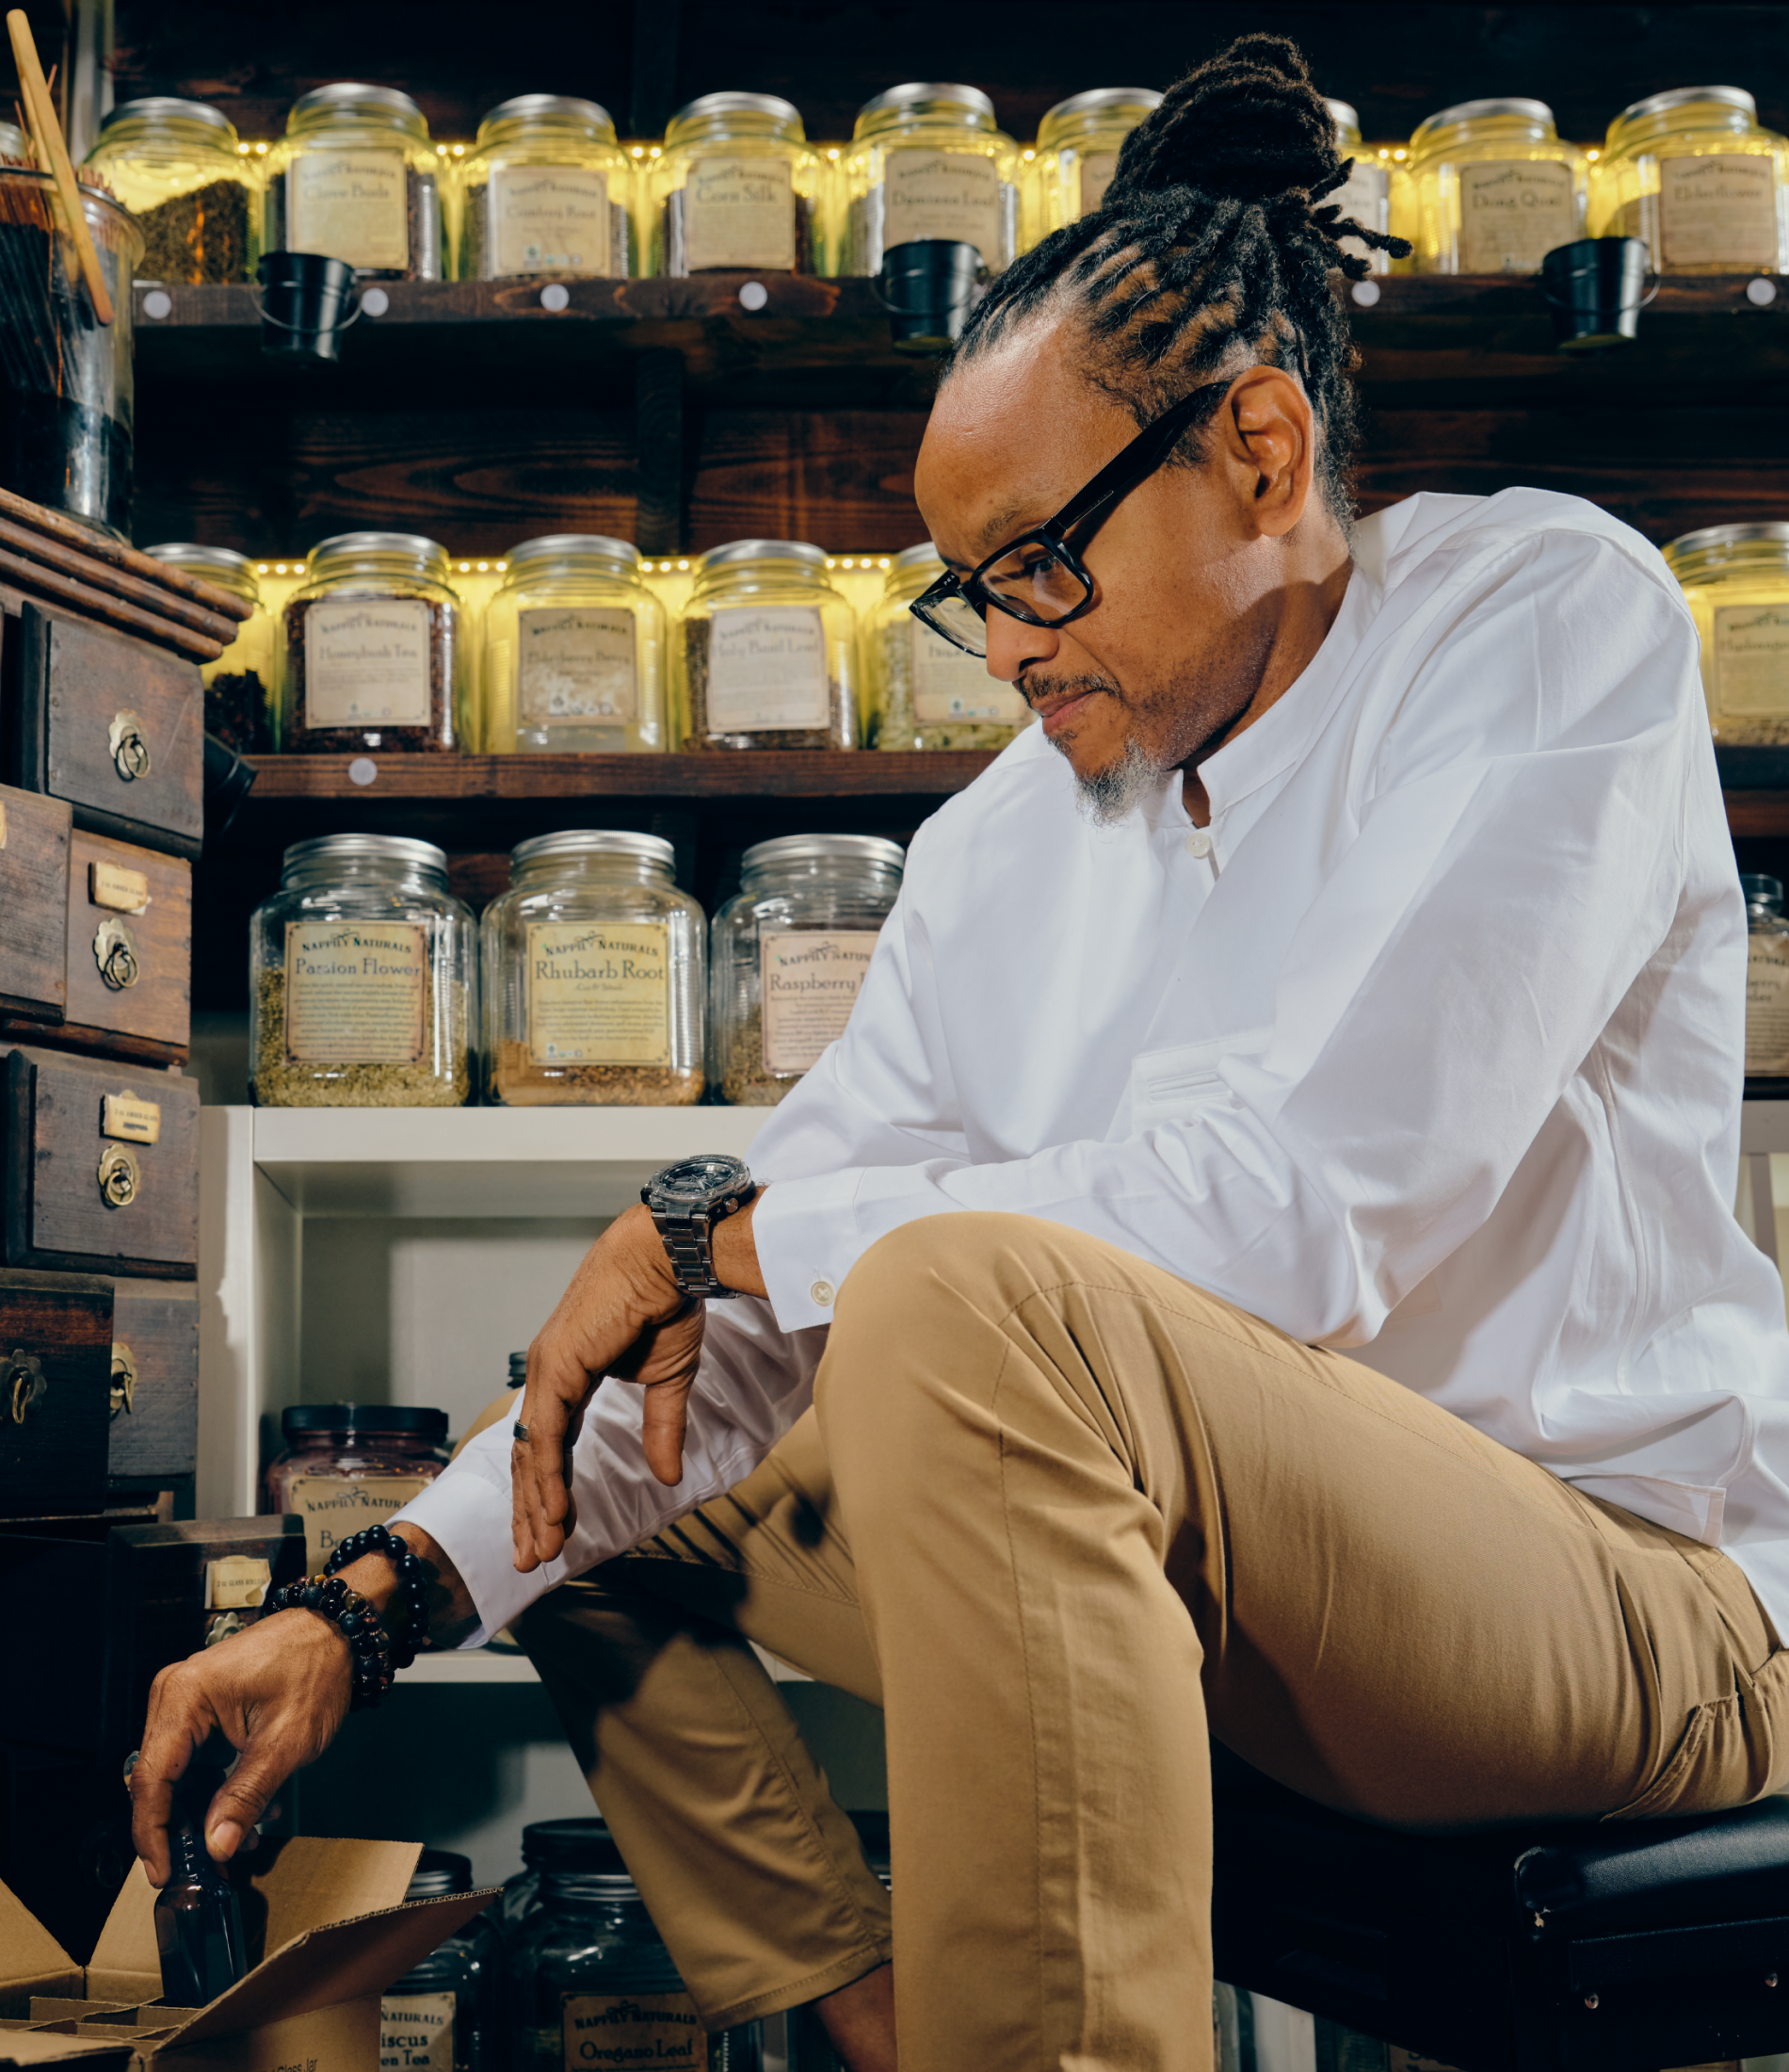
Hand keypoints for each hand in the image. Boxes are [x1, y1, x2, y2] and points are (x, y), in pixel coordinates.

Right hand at [130, 1609, 349, 1884]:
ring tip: (239, 1842)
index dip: (153, 1834)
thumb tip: (216, 1845)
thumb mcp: (286, 1740)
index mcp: (185, 1696)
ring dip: (204, 1813)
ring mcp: (187, 1701)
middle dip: (183, 1829)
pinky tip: (248, 1813)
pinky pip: (196, 1761)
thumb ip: (246, 1796)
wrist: (338, 1631)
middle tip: (207, 1868)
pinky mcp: (203, 1709)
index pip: (150, 1780)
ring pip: (178, 1777)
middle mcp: (175, 1696)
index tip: (164, 1872)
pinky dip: (217, 1790)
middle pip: (159, 1782)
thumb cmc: (317, 1667)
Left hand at [512, 1194, 767, 1569]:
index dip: (549, 1492)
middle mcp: (549, 1375)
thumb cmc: (668, 1304)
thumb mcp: (668, 1381)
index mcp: (568, 1375)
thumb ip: (661, 1428)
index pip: (550, 1446)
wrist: (670, 1259)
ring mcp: (547, 1370)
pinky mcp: (557, 1366)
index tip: (553, 1533)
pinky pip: (548, 1434)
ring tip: (538, 1551)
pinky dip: (547, 1476)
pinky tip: (550, 1512)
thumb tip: (668, 1476)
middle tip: (531, 1558)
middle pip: (533, 1457)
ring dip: (535, 1507)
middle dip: (531, 1512)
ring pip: (534, 1453)